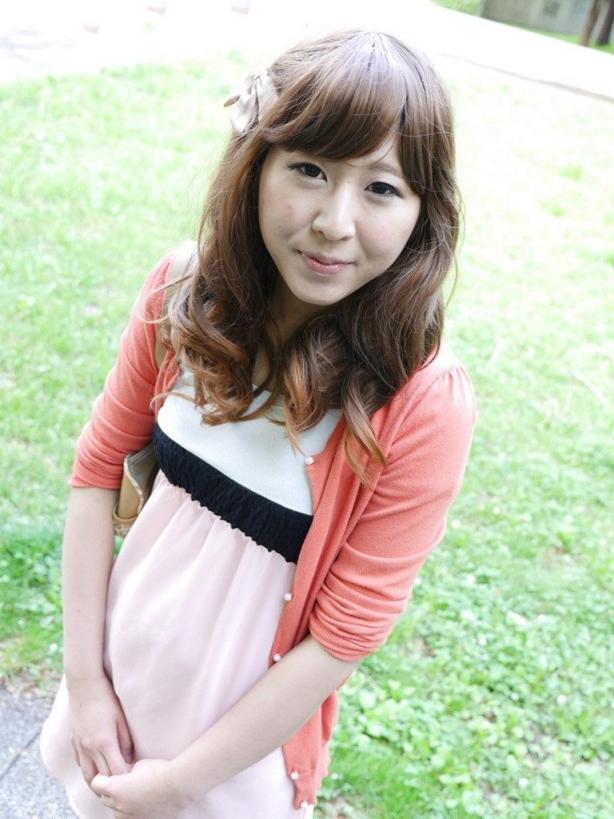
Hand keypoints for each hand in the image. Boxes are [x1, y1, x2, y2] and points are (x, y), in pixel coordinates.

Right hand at [66, 673, 133, 788]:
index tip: (134, 777)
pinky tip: (96, 767)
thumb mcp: (122, 718)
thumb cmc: (107, 698)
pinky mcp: (73, 742)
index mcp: (104, 742)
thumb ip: (127, 741)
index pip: (116, 772)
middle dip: (113, 783)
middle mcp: (90, 748)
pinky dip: (89, 770)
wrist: (84, 685)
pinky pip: (80, 764)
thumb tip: (130, 759)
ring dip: (98, 782)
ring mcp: (79, 746)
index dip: (126, 777)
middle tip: (124, 784)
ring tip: (109, 783)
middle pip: (102, 778)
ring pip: (87, 775)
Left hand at [91, 758, 192, 818]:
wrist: (178, 786)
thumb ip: (126, 771)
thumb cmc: (160, 771)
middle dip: (109, 791)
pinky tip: (141, 802)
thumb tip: (122, 775)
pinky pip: (129, 818)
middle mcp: (118, 806)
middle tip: (121, 782)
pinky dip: (131, 811)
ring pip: (116, 812)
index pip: (96, 784)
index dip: (101, 777)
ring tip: (133, 793)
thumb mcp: (139, 764)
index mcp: (115, 788)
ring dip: (119, 803)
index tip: (107, 774)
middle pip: (104, 799)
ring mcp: (129, 817)